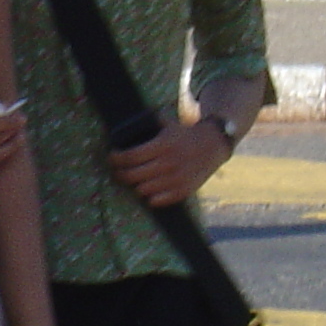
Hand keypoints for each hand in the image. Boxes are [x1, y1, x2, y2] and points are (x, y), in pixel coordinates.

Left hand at [108, 117, 231, 207]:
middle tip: (116, 171)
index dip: (116, 159)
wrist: (214, 145)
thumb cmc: (184, 135)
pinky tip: (147, 189)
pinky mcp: (184, 191)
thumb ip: (147, 124)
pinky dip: (148, 196)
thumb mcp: (166, 125)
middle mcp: (169, 163)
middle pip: (132, 175)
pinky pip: (157, 201)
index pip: (130, 156)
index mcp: (163, 145)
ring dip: (134, 185)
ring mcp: (177, 179)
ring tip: (132, 180)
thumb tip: (122, 124)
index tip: (111, 158)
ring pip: (142, 189)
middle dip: (119, 174)